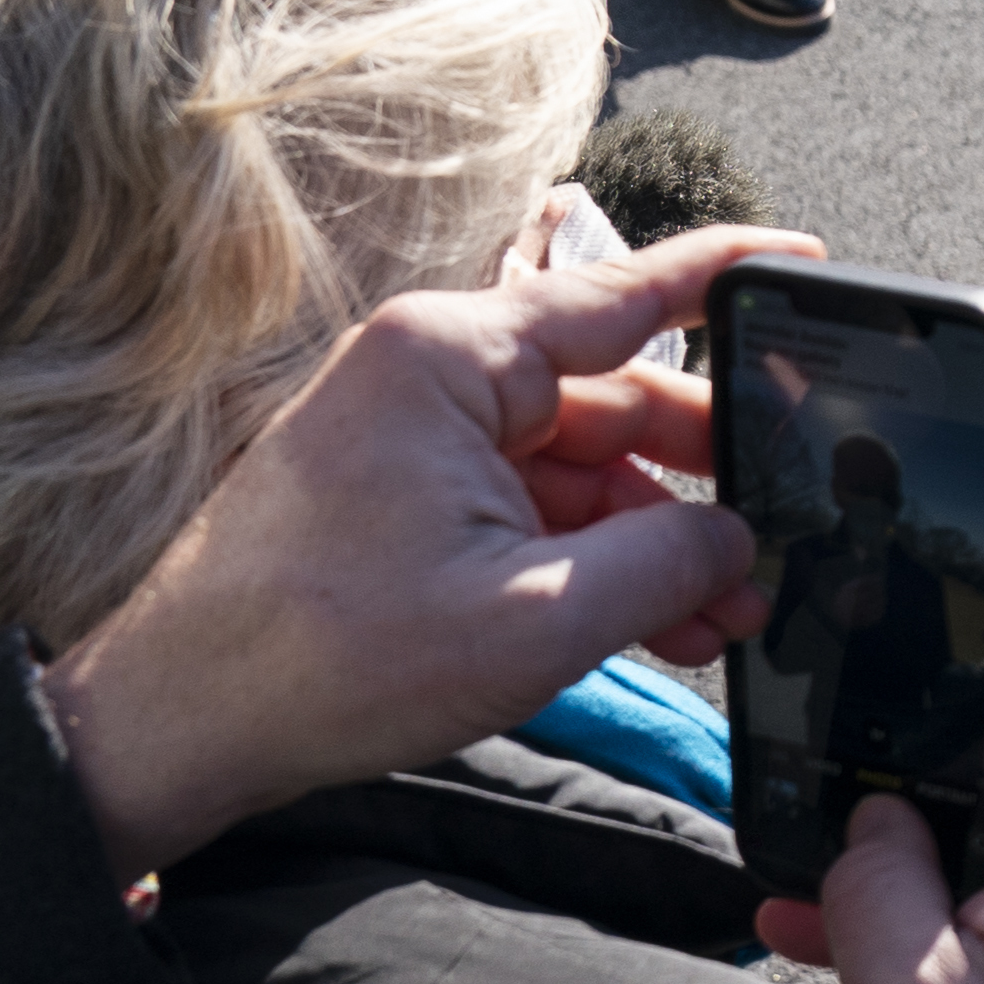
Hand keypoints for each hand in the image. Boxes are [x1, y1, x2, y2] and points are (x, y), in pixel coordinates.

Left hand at [40, 222, 815, 878]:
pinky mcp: (404, 495)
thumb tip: (740, 544)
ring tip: (725, 615)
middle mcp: (433, 373)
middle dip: (702, 477)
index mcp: (453, 357)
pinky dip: (592, 561)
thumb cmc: (324, 658)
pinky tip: (656, 622)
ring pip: (579, 467)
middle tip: (783, 536)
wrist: (180, 724)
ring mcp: (415, 435)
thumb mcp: (537, 618)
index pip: (624, 294)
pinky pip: (529, 509)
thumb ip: (664, 567)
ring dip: (653, 541)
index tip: (803, 258)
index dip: (727, 277)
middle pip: (612, 396)